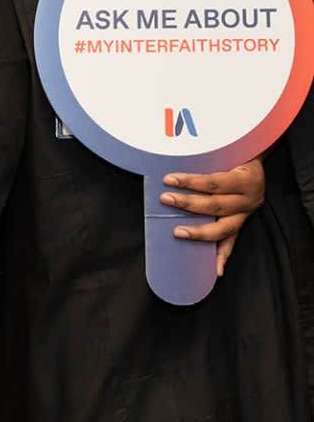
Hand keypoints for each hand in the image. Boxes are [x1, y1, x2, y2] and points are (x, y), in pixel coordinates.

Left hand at [161, 158, 264, 274]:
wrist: (257, 161)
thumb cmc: (236, 154)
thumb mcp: (226, 152)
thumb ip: (205, 157)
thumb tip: (171, 157)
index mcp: (244, 178)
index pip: (214, 182)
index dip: (191, 182)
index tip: (168, 179)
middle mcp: (248, 199)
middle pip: (216, 205)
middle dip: (188, 203)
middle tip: (165, 199)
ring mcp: (247, 213)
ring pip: (224, 227)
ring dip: (200, 232)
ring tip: (178, 232)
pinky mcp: (244, 222)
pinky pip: (233, 241)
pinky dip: (223, 256)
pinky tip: (215, 269)